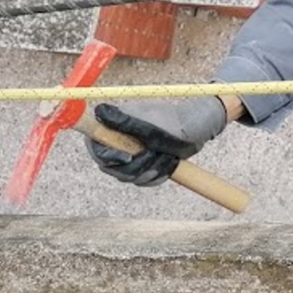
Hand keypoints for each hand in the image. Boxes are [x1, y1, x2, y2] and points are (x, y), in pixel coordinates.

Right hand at [85, 96, 228, 186]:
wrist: (196, 128)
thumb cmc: (173, 123)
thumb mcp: (147, 125)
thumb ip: (122, 122)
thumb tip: (99, 111)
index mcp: (115, 128)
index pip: (95, 146)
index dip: (107, 156)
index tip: (127, 157)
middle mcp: (119, 142)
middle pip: (110, 167)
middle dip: (135, 165)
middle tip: (155, 154)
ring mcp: (131, 155)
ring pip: (127, 176)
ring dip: (150, 169)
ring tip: (166, 155)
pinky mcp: (143, 166)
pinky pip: (142, 181)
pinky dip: (157, 176)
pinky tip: (169, 164)